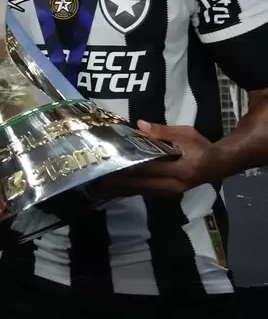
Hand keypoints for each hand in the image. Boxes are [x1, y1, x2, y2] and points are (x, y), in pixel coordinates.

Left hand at [91, 121, 213, 197]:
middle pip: (142, 184)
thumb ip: (161, 131)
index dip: (129, 167)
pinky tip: (118, 187)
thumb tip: (139, 125)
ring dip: (124, 187)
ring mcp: (171, 191)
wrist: (219, 164)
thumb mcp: (185, 134)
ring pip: (143, 190)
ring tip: (102, 184)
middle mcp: (174, 185)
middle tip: (99, 178)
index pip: (150, 168)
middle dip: (120, 182)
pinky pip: (147, 191)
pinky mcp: (168, 193)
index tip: (111, 164)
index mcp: (180, 169)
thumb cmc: (202, 147)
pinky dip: (133, 188)